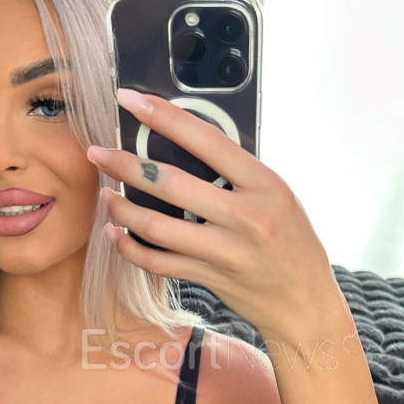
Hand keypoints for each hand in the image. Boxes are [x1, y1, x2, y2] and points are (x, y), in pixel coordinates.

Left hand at [86, 90, 340, 342]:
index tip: (131, 100)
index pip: (206, 139)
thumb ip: (239, 174)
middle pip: (169, 183)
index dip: (164, 116)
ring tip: (106, 195)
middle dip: (123, 164)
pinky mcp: (210, 278)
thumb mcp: (279, 196)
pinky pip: (157, 262)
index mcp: (265, 183)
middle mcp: (246, 216)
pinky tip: (117, 233)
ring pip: (155, 226)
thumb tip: (187, 145)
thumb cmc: (293, 243)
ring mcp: (226, 251)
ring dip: (121, 208)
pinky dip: (130, 247)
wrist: (305, 303)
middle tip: (98, 153)